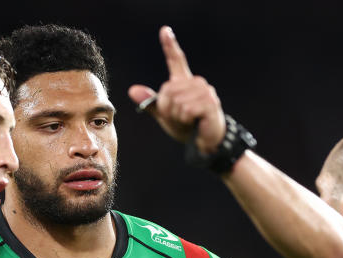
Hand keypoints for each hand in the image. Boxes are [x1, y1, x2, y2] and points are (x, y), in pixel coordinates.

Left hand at [128, 26, 226, 153]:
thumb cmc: (187, 126)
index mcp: (184, 83)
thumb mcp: (165, 115)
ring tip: (189, 120)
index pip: (176, 60)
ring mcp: (204, 91)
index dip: (170, 45)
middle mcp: (195, 82)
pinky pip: (186, 110)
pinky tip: (195, 122)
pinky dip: (186, 120)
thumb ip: (150, 102)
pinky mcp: (209, 102)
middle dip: (168, 109)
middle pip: (167, 90)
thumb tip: (132, 90)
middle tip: (180, 118)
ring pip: (176, 101)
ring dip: (177, 116)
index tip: (164, 30)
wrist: (205, 142)